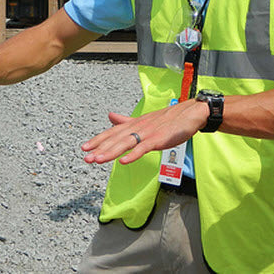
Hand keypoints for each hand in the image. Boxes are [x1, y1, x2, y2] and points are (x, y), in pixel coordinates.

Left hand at [81, 100, 208, 164]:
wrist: (189, 113)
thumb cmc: (168, 119)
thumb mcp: (144, 120)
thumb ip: (125, 120)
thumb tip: (110, 116)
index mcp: (134, 123)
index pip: (112, 132)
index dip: (98, 139)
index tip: (84, 148)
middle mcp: (138, 127)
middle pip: (116, 138)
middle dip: (100, 148)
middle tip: (86, 158)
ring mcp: (148, 133)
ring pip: (126, 143)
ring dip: (111, 152)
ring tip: (98, 159)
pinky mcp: (159, 139)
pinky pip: (144, 147)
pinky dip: (133, 154)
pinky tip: (123, 161)